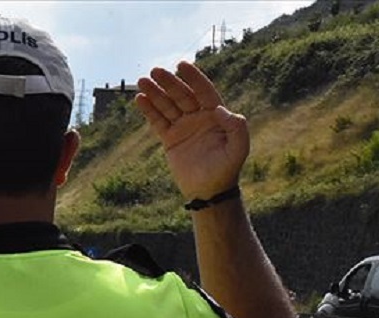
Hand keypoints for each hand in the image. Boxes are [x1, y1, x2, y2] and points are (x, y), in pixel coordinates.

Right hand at [135, 61, 247, 199]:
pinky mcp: (169, 138)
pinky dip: (149, 110)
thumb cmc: (227, 170)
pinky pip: (157, 121)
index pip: (203, 91)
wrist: (208, 191)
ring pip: (167, 105)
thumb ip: (236, 127)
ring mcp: (183, 126)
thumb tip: (221, 109)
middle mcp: (198, 117)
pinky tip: (140, 99)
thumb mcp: (238, 148)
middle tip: (154, 71)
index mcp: (215, 115)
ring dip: (155, 93)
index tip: (182, 65)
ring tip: (142, 82)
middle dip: (169, 83)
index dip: (193, 78)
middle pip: (181, 95)